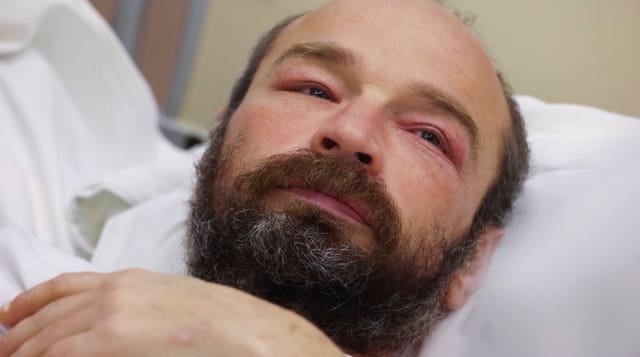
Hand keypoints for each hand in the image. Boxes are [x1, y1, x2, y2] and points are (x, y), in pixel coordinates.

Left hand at [0, 269, 342, 356]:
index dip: (30, 301)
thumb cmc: (223, 325)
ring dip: (24, 352)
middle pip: (47, 314)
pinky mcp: (108, 343)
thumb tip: (111, 328)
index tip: (10, 317)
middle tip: (5, 351)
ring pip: (44, 339)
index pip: (64, 285)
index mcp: (130, 280)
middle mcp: (114, 292)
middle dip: (18, 336)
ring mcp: (109, 317)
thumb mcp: (174, 303)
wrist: (249, 336)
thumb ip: (136, 309)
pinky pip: (57, 354)